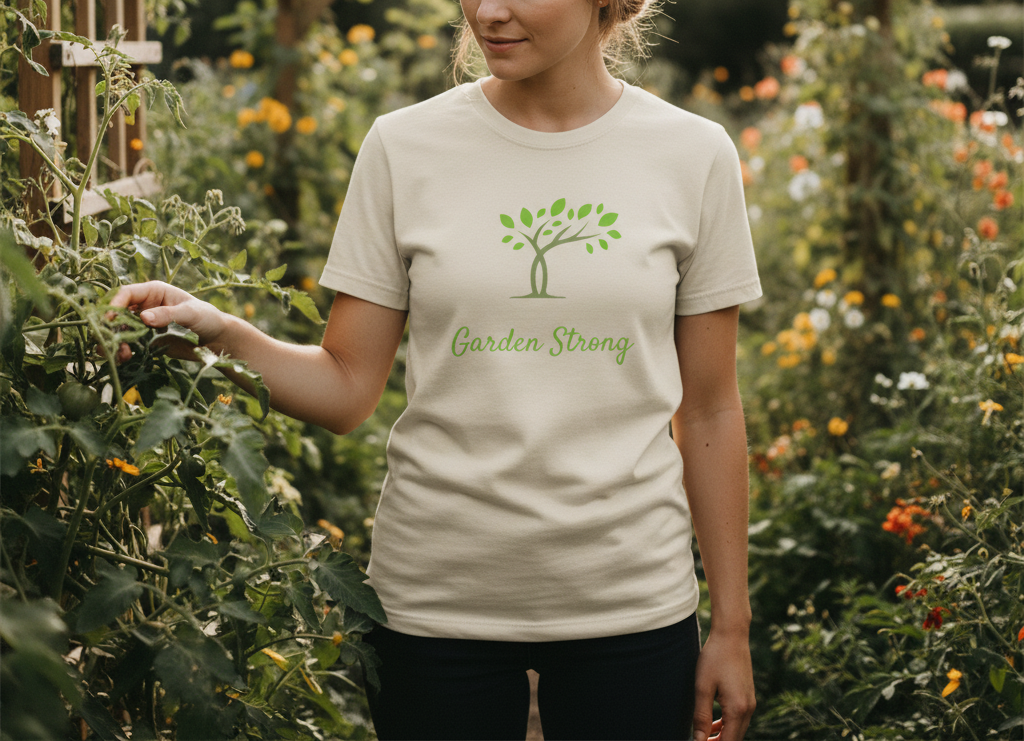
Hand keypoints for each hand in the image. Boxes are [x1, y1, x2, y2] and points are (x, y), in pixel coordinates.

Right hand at [109, 280, 228, 362]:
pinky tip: (124, 360)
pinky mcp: (146, 341)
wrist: (217, 340)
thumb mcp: (190, 314)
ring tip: (121, 356)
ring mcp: (143, 324)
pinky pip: (127, 345)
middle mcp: (144, 306)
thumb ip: (168, 314)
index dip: (114, 305)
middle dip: (110, 328)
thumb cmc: (207, 318)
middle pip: (116, 313)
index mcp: (153, 292)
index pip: (126, 294)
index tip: (109, 321)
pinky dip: (122, 352)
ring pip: (119, 331)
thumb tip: (144, 317)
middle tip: (110, 344)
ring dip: (114, 342)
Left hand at [692, 628, 754, 740]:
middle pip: (734, 739)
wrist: (731, 635)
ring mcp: (750, 702)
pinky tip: (712, 724)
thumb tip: (699, 740)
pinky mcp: (747, 696)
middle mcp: (748, 708)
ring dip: (721, 736)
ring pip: (737, 729)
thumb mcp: (703, 688)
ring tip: (702, 736)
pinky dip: (726, 725)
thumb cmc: (714, 658)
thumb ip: (701, 717)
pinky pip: (738, 719)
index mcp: (738, 709)